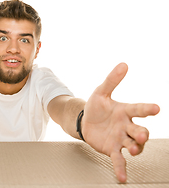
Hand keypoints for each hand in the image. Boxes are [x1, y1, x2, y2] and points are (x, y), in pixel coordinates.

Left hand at [82, 63, 159, 182]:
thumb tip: (124, 64)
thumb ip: (112, 80)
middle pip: (138, 130)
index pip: (138, 109)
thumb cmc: (96, 106)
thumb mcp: (101, 92)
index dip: (147, 108)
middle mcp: (126, 126)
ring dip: (134, 148)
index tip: (156, 108)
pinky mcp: (112, 149)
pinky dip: (121, 168)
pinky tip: (122, 178)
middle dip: (141, 133)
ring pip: (132, 145)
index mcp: (125, 111)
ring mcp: (120, 139)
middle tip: (141, 135)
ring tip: (131, 149)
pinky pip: (119, 159)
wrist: (85, 120)